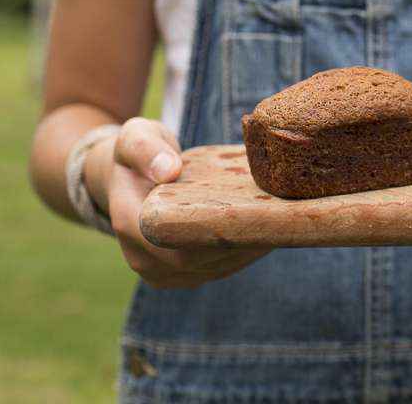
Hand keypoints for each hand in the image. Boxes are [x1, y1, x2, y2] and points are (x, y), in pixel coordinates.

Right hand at [96, 117, 270, 288]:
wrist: (132, 177)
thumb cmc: (140, 151)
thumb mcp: (136, 135)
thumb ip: (145, 148)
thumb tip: (168, 170)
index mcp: (130, 225)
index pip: (177, 242)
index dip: (218, 232)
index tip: (253, 212)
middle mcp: (144, 258)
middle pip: (203, 260)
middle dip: (244, 240)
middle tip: (280, 215)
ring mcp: (165, 273)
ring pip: (217, 268)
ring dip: (250, 248)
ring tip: (281, 221)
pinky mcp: (185, 276)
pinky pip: (220, 270)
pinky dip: (246, 253)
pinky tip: (268, 230)